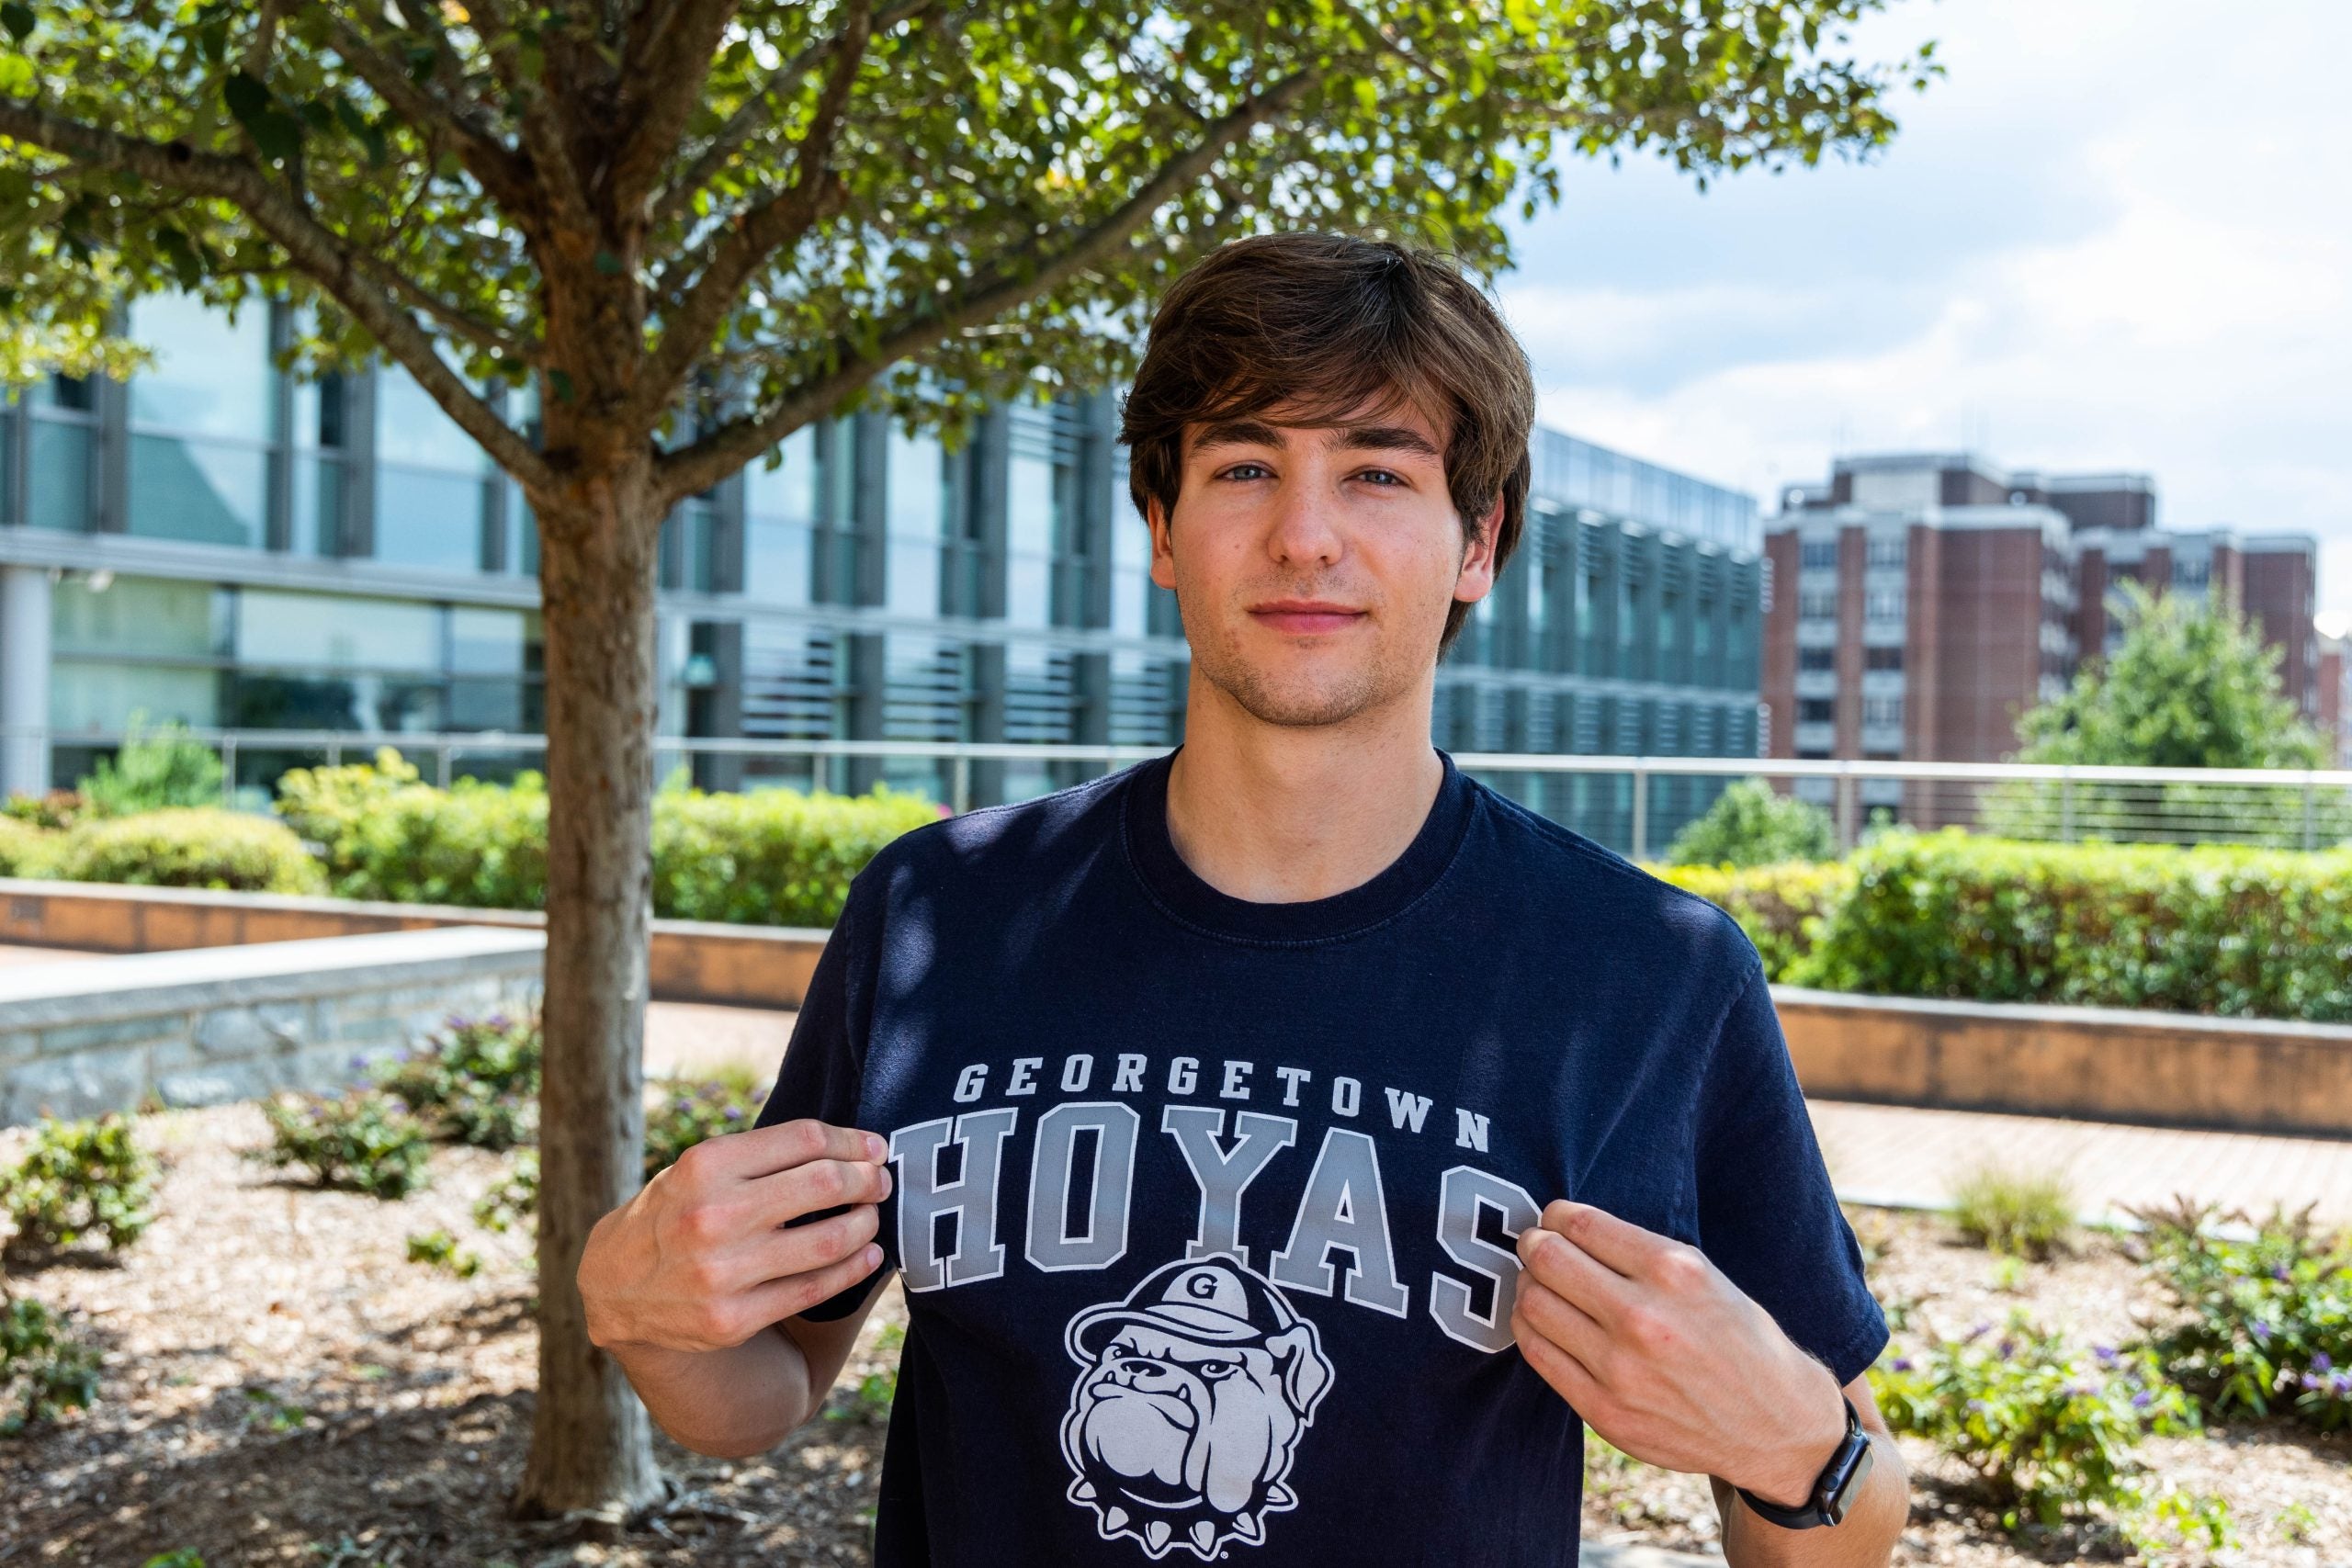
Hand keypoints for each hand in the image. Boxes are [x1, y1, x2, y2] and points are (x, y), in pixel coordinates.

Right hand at [580, 1118, 892, 1354]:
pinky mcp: (733, 1319)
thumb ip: (763, 1155)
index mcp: (705, 1166)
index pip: (804, 1139)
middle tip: (881, 1181)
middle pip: (825, 1184)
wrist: (613, 1285)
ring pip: (830, 1239)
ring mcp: (723, 1272)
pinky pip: (814, 1288)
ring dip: (866, 1223)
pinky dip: (853, 1268)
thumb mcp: (699, 1168)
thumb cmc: (675, 1211)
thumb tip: (853, 1147)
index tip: (874, 1147)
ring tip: (873, 1216)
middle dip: (867, 1179)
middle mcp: (713, 1216)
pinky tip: (867, 1254)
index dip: (851, 1141)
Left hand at [1511, 1199, 1846, 1507]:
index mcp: (1674, 1272)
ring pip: (1533, 1304)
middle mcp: (1643, 1317)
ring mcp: (1621, 1369)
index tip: (1555, 1219)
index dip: (1556, 1216)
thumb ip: (1637, 1252)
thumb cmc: (1737, 1338)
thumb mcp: (1704, 1276)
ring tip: (1540, 1284)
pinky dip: (1530, 1328)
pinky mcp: (1605, 1411)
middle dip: (1534, 1244)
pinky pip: (1538, 1353)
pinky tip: (1544, 1321)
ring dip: (1528, 1285)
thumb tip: (1565, 1228)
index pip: (1582, 1224)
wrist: (1774, 1424)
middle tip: (1537, 1246)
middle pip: (1547, 1259)